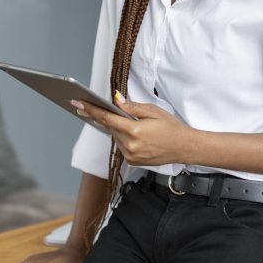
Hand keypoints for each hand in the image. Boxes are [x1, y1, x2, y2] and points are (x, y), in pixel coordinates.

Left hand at [74, 94, 193, 165]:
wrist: (184, 147)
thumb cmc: (172, 127)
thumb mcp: (154, 111)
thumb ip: (132, 106)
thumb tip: (116, 100)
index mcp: (134, 131)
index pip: (106, 118)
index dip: (90, 110)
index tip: (77, 103)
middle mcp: (129, 146)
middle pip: (110, 128)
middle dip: (105, 118)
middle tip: (94, 108)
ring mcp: (130, 156)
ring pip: (115, 137)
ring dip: (117, 129)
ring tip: (129, 122)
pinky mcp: (132, 162)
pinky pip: (122, 146)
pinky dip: (124, 138)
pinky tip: (135, 133)